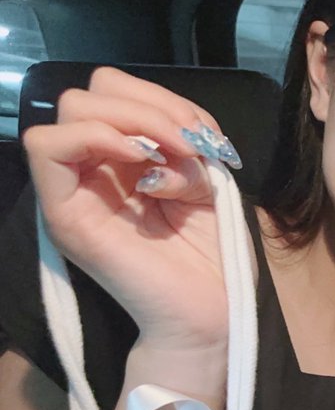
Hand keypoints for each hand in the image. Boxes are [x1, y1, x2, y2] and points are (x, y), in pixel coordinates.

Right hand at [22, 67, 240, 349]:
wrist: (210, 315)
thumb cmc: (213, 258)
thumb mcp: (211, 184)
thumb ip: (188, 147)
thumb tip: (169, 133)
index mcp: (127, 160)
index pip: (118, 93)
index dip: (162, 99)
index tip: (203, 136)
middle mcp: (95, 170)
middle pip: (93, 93)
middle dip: (150, 106)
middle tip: (190, 145)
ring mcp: (76, 190)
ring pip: (72, 109)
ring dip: (134, 119)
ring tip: (173, 156)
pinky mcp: (65, 214)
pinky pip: (47, 147)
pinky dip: (97, 137)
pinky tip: (142, 160)